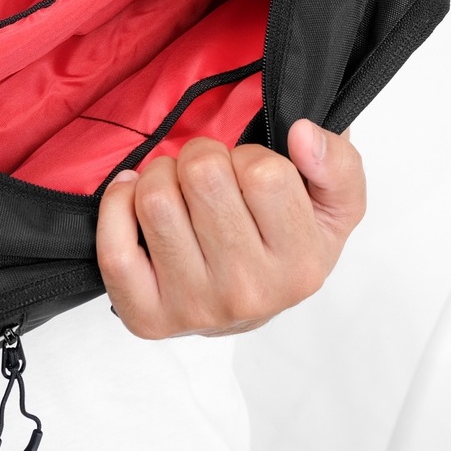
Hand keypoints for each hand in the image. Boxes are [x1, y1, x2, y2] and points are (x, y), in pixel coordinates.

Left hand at [96, 118, 366, 337]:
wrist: (250, 302)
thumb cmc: (285, 243)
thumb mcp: (334, 205)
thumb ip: (337, 163)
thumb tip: (302, 133)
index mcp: (301, 265)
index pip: (263, 172)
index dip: (250, 156)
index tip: (248, 173)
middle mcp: (248, 294)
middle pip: (202, 176)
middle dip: (201, 157)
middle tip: (207, 177)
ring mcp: (194, 309)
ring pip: (155, 199)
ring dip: (160, 177)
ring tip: (177, 191)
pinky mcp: (147, 317)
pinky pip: (114, 248)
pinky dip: (118, 205)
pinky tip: (134, 197)